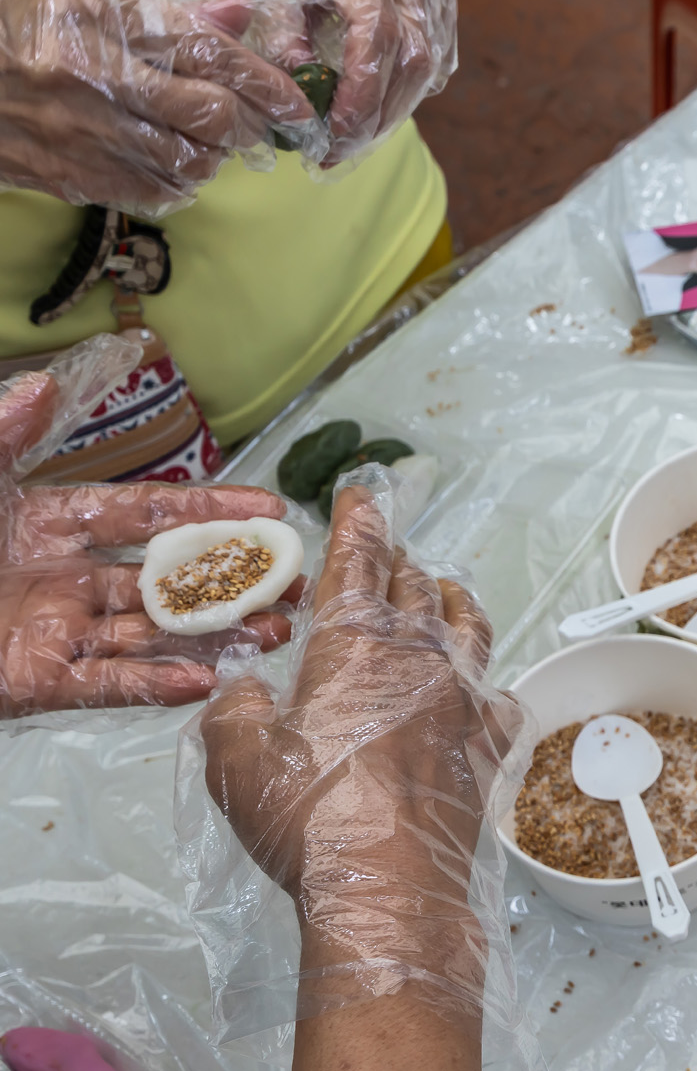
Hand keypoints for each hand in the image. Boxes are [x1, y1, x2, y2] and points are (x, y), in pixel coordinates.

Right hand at [0, 0, 312, 208]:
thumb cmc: (19, 24)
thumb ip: (165, 11)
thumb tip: (236, 16)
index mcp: (105, 22)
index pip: (212, 55)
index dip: (267, 85)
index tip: (296, 105)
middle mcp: (100, 80)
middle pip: (213, 117)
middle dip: (248, 125)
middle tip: (252, 124)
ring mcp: (85, 134)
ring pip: (190, 163)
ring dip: (214, 157)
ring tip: (205, 142)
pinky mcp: (70, 175)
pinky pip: (153, 191)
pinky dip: (177, 182)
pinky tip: (169, 162)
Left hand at [0, 352, 298, 717]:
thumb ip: (4, 434)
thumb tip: (44, 385)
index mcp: (48, 523)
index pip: (147, 514)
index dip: (209, 510)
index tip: (271, 507)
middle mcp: (63, 578)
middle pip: (166, 580)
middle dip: (233, 582)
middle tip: (294, 584)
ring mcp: (54, 631)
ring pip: (152, 634)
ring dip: (214, 634)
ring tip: (272, 633)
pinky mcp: (35, 682)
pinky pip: (108, 685)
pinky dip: (156, 685)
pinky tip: (206, 679)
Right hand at [199, 485, 519, 1004]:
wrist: (390, 885)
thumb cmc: (308, 819)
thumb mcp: (234, 758)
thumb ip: (235, 709)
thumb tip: (244, 688)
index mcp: (357, 645)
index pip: (360, 562)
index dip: (360, 522)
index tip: (363, 493)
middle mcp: (421, 658)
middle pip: (417, 589)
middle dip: (399, 562)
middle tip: (389, 551)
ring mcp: (464, 701)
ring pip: (469, 628)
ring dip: (453, 602)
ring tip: (446, 590)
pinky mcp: (489, 746)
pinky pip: (497, 697)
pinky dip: (486, 683)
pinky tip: (483, 690)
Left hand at [261, 0, 451, 163]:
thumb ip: (288, 26)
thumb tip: (298, 79)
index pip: (378, 43)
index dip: (359, 93)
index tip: (334, 131)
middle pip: (410, 67)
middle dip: (375, 118)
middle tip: (337, 152)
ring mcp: (436, 7)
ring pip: (427, 71)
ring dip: (391, 112)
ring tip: (354, 139)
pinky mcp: (443, 18)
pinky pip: (435, 65)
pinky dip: (407, 93)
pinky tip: (379, 111)